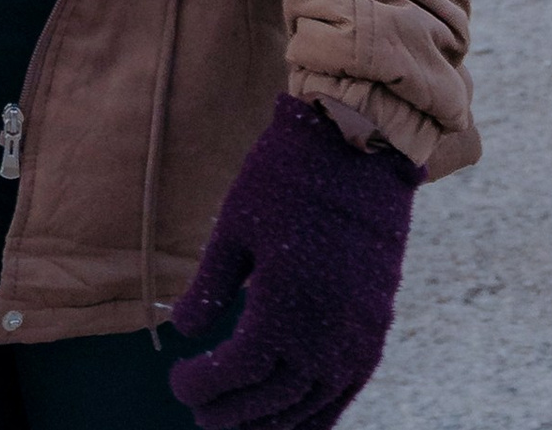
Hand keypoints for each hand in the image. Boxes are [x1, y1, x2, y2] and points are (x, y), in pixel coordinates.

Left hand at [168, 95, 415, 429]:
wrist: (357, 148)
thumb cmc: (283, 179)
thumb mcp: (233, 226)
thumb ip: (209, 287)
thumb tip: (182, 332)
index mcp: (282, 309)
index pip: (236, 373)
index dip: (202, 385)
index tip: (177, 382)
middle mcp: (324, 337)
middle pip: (270, 399)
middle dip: (230, 412)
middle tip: (200, 413)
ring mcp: (355, 339)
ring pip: (308, 405)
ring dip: (271, 421)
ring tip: (238, 423)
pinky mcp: (375, 332)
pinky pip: (344, 393)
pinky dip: (316, 415)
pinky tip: (293, 420)